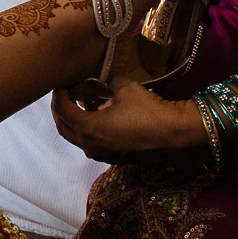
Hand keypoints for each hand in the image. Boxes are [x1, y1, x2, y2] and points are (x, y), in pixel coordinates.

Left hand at [52, 77, 208, 165]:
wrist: (180, 136)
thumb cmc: (150, 112)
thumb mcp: (125, 89)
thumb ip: (108, 82)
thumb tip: (105, 80)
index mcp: (89, 129)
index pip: (62, 111)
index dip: (58, 95)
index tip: (60, 84)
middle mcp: (92, 146)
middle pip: (65, 128)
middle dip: (61, 110)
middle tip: (65, 94)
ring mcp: (105, 155)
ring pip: (80, 138)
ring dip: (77, 120)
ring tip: (84, 102)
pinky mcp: (118, 158)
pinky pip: (95, 144)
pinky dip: (92, 129)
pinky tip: (102, 115)